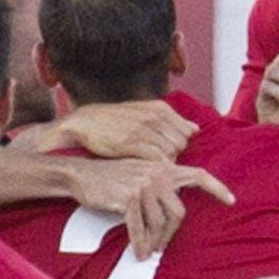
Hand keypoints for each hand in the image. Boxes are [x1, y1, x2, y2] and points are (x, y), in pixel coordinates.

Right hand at [59, 101, 196, 161]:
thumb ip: (170, 120)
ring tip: (151, 167)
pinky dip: (156, 167)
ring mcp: (142, 129)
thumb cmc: (113, 121)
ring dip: (165, 163)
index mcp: (158, 108)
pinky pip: (157, 159)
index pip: (186, 131)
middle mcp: (153, 116)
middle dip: (174, 154)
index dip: (179, 144)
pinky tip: (146, 170)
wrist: (84, 122)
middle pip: (181, 143)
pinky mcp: (131, 143)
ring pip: (171, 152)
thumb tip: (195, 129)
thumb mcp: (143, 113)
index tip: (166, 150)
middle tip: (157, 160)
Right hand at [69, 159, 235, 258]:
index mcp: (163, 168)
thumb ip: (159, 187)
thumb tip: (174, 213)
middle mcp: (157, 173)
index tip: (231, 201)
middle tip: (161, 246)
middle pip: (178, 212)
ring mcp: (144, 184)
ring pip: (160, 223)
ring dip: (153, 242)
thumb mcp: (139, 176)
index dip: (217, 188)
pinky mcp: (129, 197)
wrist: (81, 175)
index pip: (198, 175)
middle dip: (170, 234)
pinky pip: (140, 228)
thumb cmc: (110, 180)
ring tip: (147, 251)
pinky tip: (139, 253)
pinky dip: (140, 244)